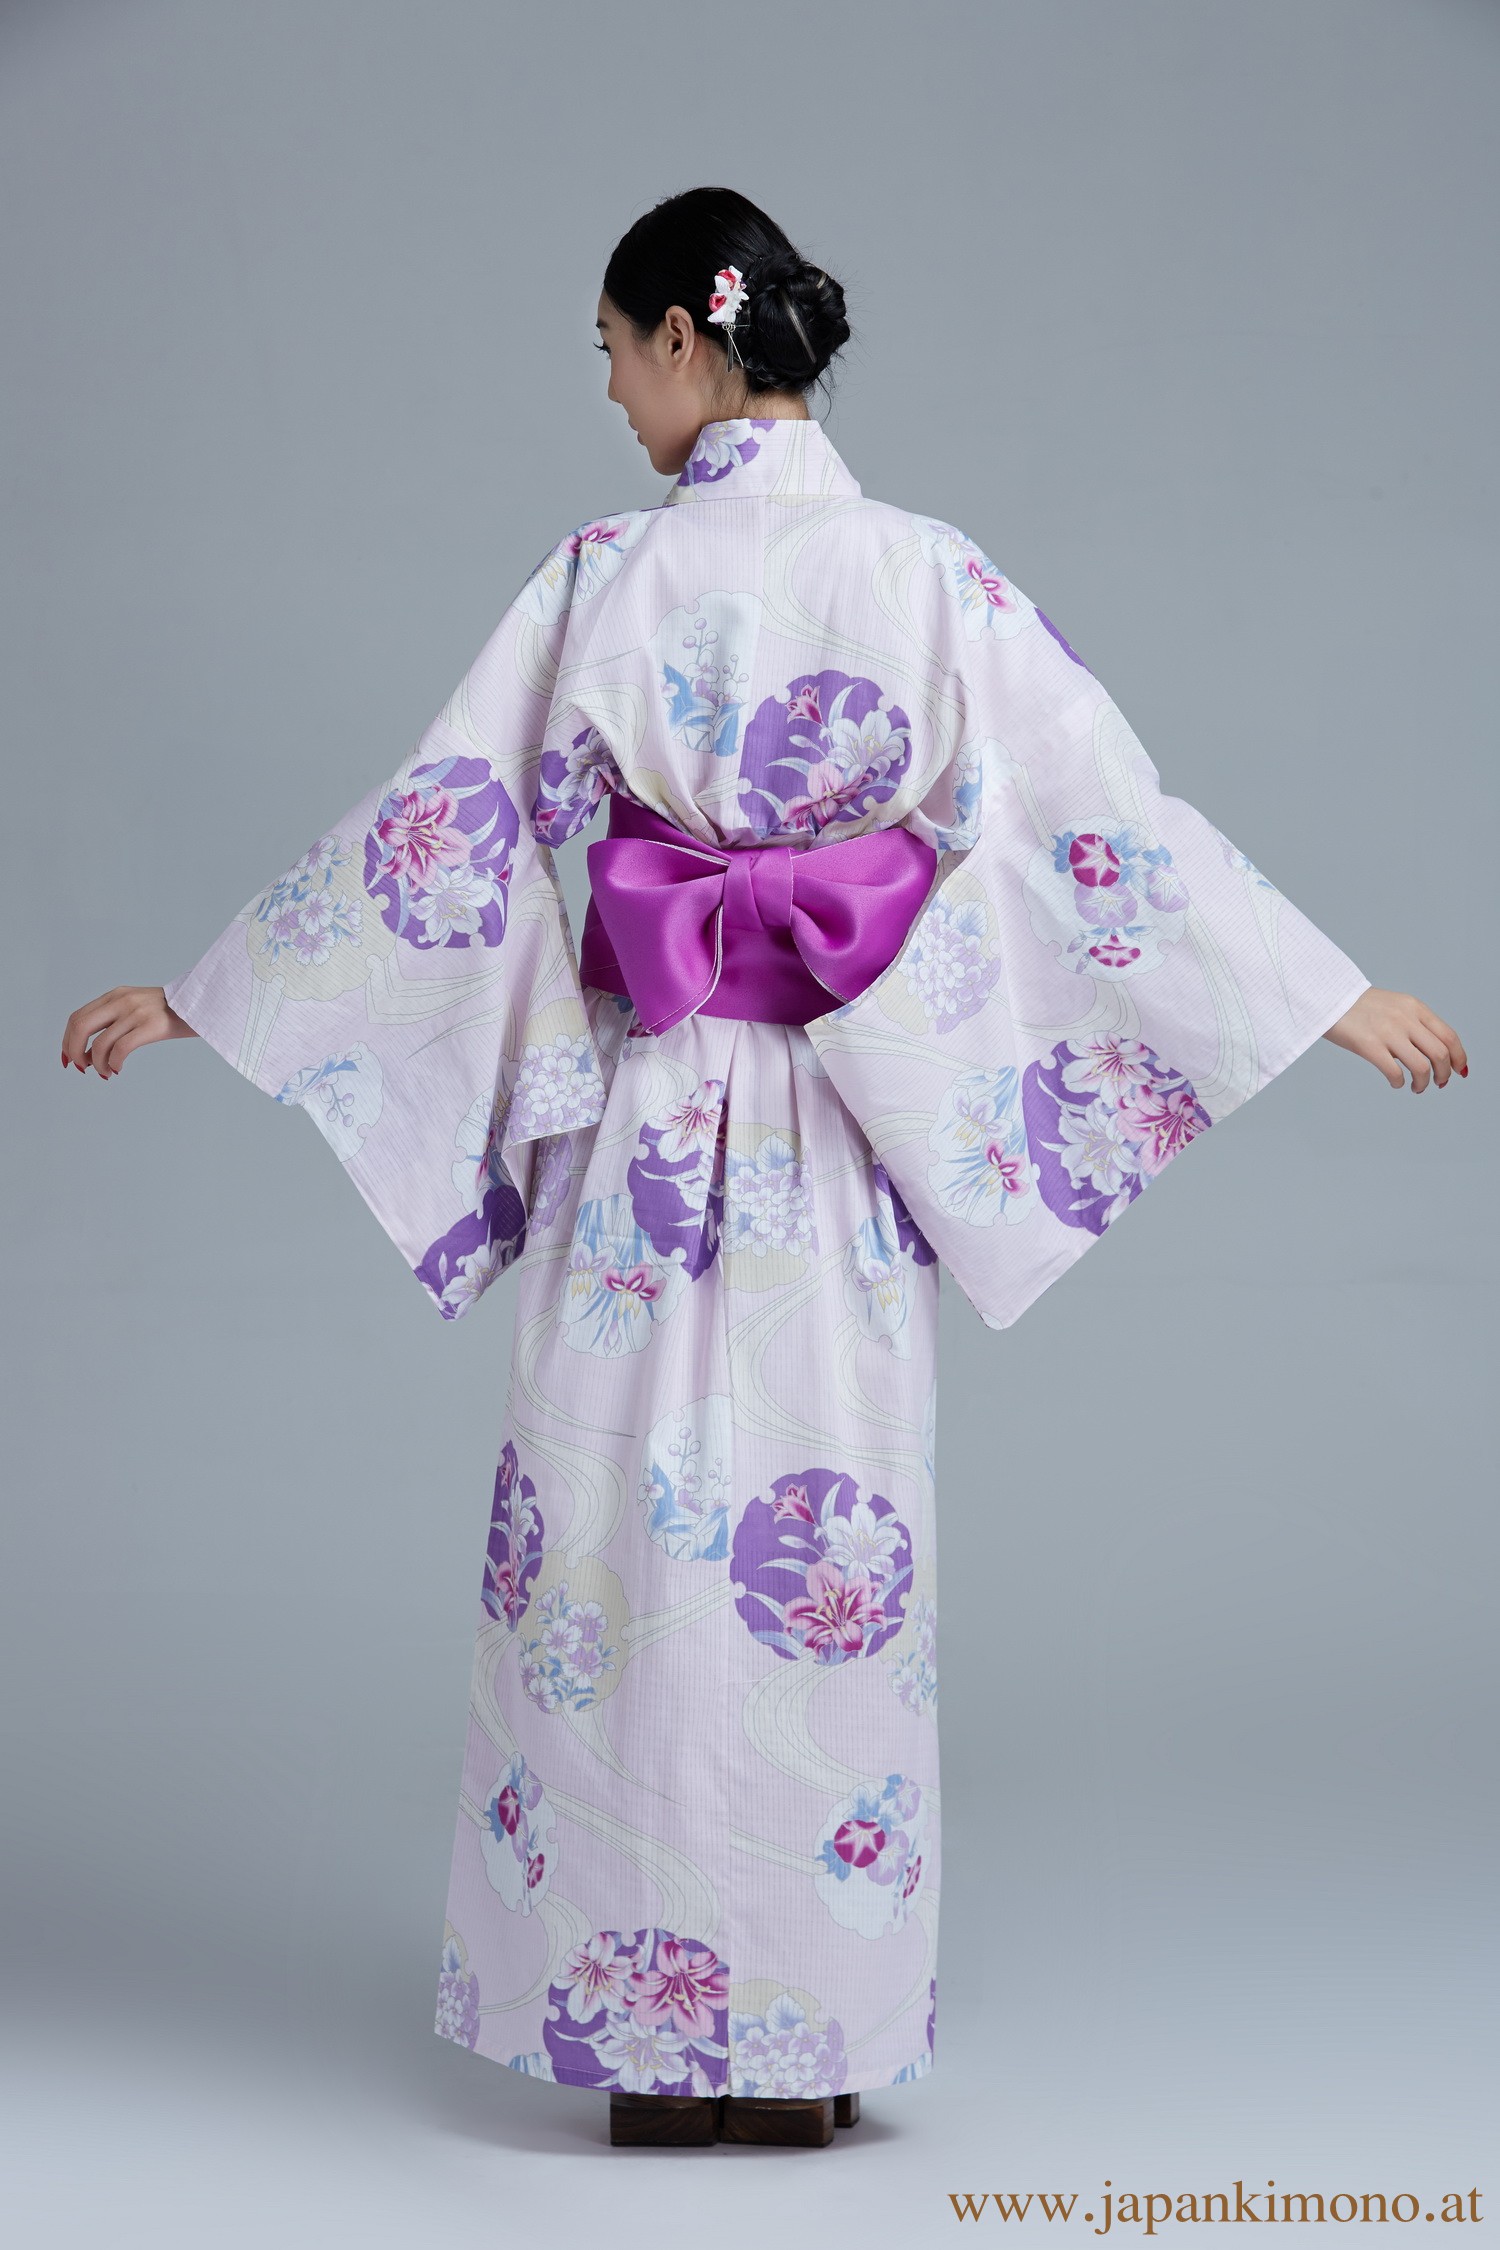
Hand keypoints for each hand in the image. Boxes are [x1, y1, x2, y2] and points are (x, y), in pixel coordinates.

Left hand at [61, 985, 196, 1079]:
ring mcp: (136, 1013)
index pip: (76, 1018)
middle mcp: (121, 1001)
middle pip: (80, 1027)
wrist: (203, 1004)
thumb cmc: (170, 1014)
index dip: (67, 1041)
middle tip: (82, 1068)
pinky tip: (118, 1069)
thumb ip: (113, 1022)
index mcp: (115, 995)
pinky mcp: (151, 1026)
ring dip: (97, 1064)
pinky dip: (113, 1064)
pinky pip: (120, 1050)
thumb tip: (89, 1054)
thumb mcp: (136, 1009)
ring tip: (105, 1073)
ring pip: (100, 1044)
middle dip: (75, 1052)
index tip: (69, 1059)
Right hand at [1323, 986, 1466, 1090]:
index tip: (1459, 1070)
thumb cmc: (1360, 1006)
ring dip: (1424, 1083)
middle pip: (1440, 1054)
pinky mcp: (1369, 1046)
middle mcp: (1406, 1019)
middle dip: (1444, 1073)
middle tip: (1439, 1083)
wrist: (1328, 998)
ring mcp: (1388, 1032)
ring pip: (1421, 1067)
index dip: (1459, 1057)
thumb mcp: (1396, 1006)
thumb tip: (1433, 1053)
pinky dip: (1400, 1082)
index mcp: (1415, 1008)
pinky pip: (1395, 1072)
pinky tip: (1396, 1082)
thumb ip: (1415, 1023)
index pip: (1449, 1036)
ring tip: (1417, 1087)